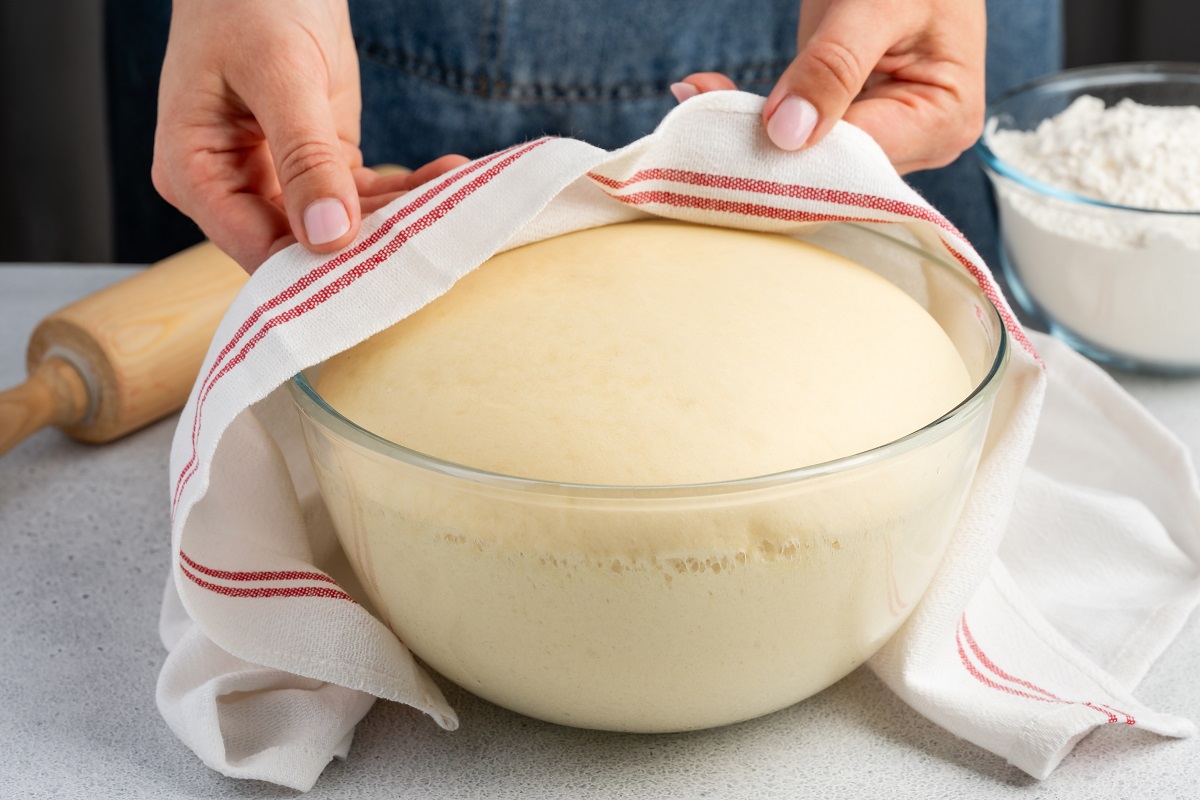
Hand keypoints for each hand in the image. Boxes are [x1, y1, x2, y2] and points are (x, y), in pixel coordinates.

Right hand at [152, 0, 466, 270]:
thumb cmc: (251, 2)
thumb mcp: (280, 74)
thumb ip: (304, 157)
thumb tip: (329, 239)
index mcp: (195, 174)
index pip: (256, 249)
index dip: (315, 272)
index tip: (379, 272)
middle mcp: (234, 189)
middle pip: (303, 248)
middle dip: (369, 246)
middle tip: (432, 237)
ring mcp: (278, 181)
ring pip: (344, 226)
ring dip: (400, 216)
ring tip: (456, 198)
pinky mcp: (320, 166)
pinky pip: (364, 194)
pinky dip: (407, 190)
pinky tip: (450, 175)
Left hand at [672, 0, 985, 173]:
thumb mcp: (875, 7)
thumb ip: (833, 66)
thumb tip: (787, 133)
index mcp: (944, 120)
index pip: (858, 161)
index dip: (793, 154)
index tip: (726, 131)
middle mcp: (917, 144)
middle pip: (828, 168)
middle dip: (762, 143)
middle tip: (697, 103)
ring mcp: (882, 137)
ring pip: (803, 159)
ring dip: (747, 131)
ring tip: (698, 93)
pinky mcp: (847, 125)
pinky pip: (795, 138)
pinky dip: (752, 118)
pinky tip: (711, 92)